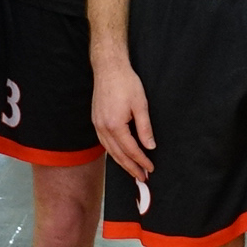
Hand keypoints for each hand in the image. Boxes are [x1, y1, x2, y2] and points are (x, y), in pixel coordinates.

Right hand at [90, 58, 156, 179]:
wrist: (109, 68)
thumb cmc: (126, 83)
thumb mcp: (141, 105)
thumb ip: (145, 128)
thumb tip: (150, 146)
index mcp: (115, 125)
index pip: (131, 150)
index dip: (141, 161)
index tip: (150, 169)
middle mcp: (103, 128)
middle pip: (118, 155)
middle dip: (131, 168)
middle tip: (142, 177)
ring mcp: (97, 124)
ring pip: (110, 150)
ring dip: (122, 162)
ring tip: (133, 170)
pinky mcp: (96, 120)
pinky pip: (104, 142)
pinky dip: (113, 152)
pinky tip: (120, 155)